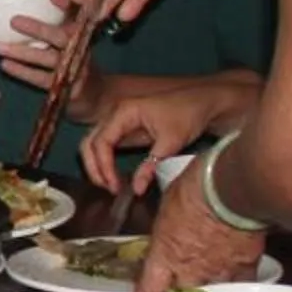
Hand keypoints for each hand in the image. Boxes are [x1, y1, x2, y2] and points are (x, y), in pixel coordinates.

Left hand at [0, 0, 96, 110]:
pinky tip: (6, 65)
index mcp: (83, 33)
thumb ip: (65, 16)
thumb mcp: (76, 38)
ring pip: (48, 59)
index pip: (78, 15)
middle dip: (39, 29)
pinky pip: (42, 79)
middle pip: (62, 37)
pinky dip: (23, 72)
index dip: (67, 4)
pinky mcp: (67, 89)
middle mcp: (81, 50)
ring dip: (22, 53)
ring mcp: (76, 70)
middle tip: (14, 20)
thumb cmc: (79, 61)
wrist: (98, 97)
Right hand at [79, 74, 262, 192]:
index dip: (103, 166)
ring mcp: (118, 121)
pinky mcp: (125, 129)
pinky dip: (105, 162)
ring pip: (93, 144)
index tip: (115, 186)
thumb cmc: (188, 114)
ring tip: (109, 185)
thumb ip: (151, 166)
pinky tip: (115, 177)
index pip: (100, 142)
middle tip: (108, 189)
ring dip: (96, 166)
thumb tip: (137, 190)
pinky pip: (106, 145)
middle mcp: (115, 114)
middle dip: (94, 168)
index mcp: (123, 111)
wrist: (203, 102)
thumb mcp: (171, 142)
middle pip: (89, 142)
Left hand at [130, 157, 268, 291]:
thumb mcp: (168, 207)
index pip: (148, 291)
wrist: (231, 187)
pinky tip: (239, 282)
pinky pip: (240, 286)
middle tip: (184, 283)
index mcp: (164, 255)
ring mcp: (217, 272)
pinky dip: (237, 284)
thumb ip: (168, 228)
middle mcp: (189, 270)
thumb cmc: (196, 188)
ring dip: (208, 289)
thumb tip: (171, 230)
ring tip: (211, 280)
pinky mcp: (244, 268)